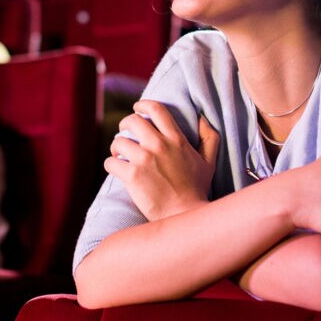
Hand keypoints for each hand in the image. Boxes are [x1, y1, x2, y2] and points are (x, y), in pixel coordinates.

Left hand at [104, 100, 220, 221]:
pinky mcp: (132, 175)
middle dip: (124, 124)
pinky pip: (110, 162)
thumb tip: (202, 118)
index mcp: (176, 139)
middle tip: (124, 133)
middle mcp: (159, 145)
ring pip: (118, 141)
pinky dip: (111, 165)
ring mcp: (144, 160)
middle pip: (132, 121)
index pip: (156, 109)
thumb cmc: (197, 190)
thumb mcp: (209, 161)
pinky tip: (117, 170)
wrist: (184, 216)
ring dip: (116, 148)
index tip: (137, 108)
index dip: (143, 105)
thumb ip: (209, 137)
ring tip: (119, 155)